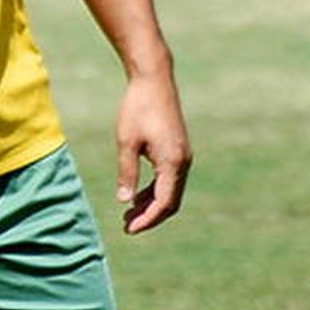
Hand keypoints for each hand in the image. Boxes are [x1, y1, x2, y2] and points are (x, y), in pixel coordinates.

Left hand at [115, 73, 191, 233]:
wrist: (154, 81)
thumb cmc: (137, 109)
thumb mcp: (126, 141)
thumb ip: (127, 172)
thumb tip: (125, 200)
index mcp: (173, 163)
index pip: (164, 203)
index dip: (147, 219)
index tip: (129, 229)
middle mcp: (183, 163)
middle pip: (170, 202)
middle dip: (150, 216)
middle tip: (127, 225)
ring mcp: (183, 156)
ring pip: (171, 191)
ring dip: (151, 203)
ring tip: (129, 212)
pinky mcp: (178, 150)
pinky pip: (170, 179)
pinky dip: (155, 190)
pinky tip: (137, 193)